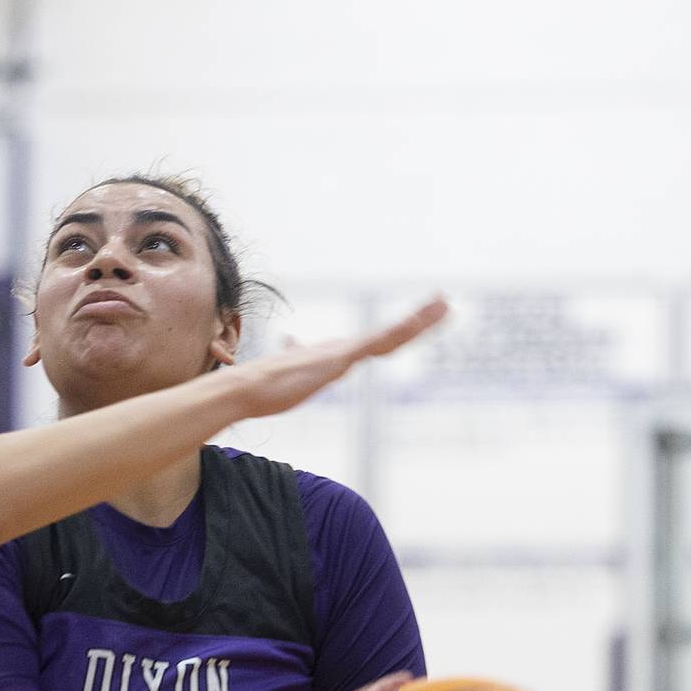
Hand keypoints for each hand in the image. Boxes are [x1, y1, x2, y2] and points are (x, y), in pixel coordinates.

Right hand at [220, 296, 447, 417]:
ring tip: (443, 304)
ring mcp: (342, 353)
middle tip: (444, 302)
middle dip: (418, 319)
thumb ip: (295, 355)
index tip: (420, 318)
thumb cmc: (263, 388)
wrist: (247, 388)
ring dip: (418, 320)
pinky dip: (398, 330)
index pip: (376, 341)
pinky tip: (416, 322)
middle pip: (389, 334)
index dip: (399, 329)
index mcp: (335, 354)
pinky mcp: (339, 359)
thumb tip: (291, 340)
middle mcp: (342, 349)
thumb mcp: (288, 372)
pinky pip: (376, 343)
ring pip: (389, 334)